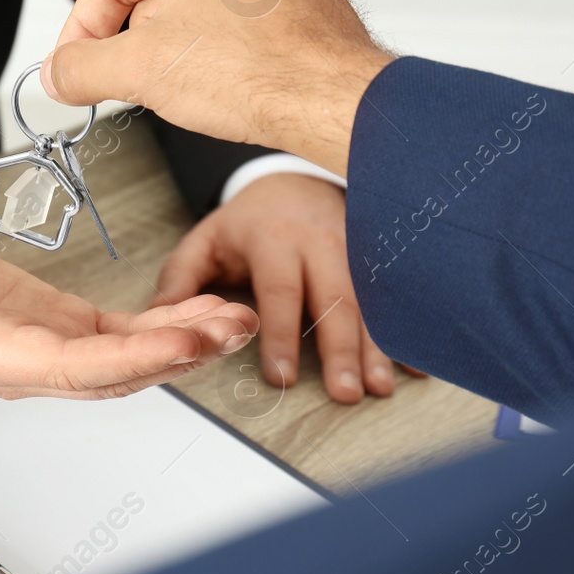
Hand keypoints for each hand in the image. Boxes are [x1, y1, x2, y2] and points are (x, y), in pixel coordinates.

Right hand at [0, 205, 259, 399]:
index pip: (68, 367)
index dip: (128, 360)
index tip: (180, 342)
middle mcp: (26, 365)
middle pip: (115, 375)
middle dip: (178, 355)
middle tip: (233, 328)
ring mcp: (49, 351)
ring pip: (131, 361)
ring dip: (187, 344)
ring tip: (239, 319)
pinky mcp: (64, 329)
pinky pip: (126, 337)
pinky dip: (169, 324)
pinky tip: (207, 309)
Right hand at [41, 0, 394, 175]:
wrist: (336, 101)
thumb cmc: (259, 71)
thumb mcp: (140, 71)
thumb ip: (82, 68)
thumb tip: (58, 73)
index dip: (80, 29)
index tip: (72, 67)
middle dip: (134, 42)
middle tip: (122, 85)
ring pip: (198, 7)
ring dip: (178, 50)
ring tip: (182, 90)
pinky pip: (241, 21)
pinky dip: (222, 53)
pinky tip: (225, 88)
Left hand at [159, 174, 397, 402]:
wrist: (295, 181)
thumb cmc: (248, 221)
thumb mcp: (206, 240)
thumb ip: (181, 279)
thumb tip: (157, 319)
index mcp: (272, 238)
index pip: (279, 291)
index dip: (281, 335)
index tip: (283, 377)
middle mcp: (318, 240)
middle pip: (334, 297)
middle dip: (341, 348)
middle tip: (347, 393)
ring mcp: (354, 245)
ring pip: (369, 299)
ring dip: (378, 346)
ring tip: (381, 387)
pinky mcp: (375, 254)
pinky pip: (393, 294)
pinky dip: (405, 330)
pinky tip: (416, 366)